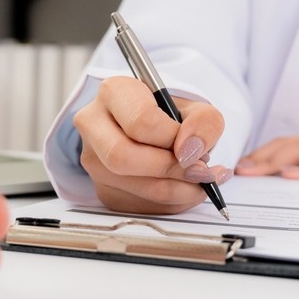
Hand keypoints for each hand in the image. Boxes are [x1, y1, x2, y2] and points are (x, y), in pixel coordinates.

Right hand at [73, 76, 231, 213]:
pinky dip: (171, 202)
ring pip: (131, 186)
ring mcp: (93, 160)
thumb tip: (190, 151)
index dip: (173, 139)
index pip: (140, 121)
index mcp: (114, 92)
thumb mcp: (198, 109)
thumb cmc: (173, 117)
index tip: (194, 146)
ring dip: (178, 190)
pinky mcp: (103, 189)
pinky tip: (186, 188)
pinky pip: (138, 206)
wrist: (158, 131)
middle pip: (123, 157)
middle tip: (200, 170)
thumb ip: (204, 123)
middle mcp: (94, 124)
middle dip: (170, 169)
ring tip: (201, 179)